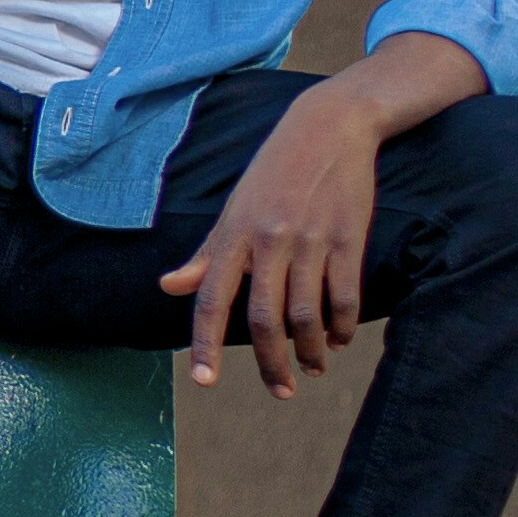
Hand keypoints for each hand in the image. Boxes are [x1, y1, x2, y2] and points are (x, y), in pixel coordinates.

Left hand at [161, 87, 388, 396]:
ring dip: (310, 352)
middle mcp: (268, 240)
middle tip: (281, 389)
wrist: (329, 126)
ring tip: (312, 368)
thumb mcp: (232, 209)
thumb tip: (167, 288)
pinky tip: (338, 339)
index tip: (204, 381)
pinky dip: (342, 327)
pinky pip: (344, 297)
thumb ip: (206, 254)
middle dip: (271, 364)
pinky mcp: (349, 237)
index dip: (205, 344)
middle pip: (263, 320)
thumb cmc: (273, 172)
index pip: (211, 299)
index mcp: (233, 235)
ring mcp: (310, 239)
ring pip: (306, 315)